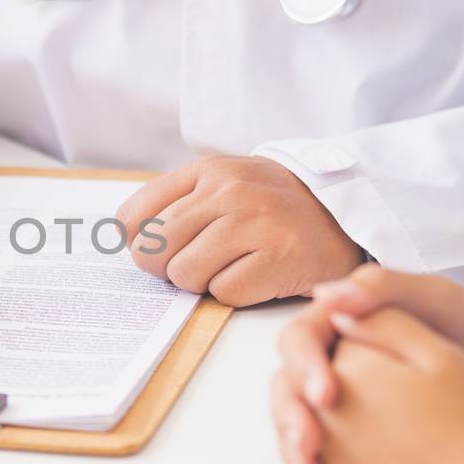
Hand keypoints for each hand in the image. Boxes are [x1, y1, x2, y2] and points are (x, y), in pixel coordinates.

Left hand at [116, 155, 362, 306]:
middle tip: (196, 265)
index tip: (155, 250)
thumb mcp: (223, 185)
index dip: (135, 243)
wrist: (344, 214)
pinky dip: (234, 293)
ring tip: (231, 266)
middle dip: (165, 269)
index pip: (134, 215)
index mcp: (209, 170)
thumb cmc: (272, 207)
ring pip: (185, 274)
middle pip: (153, 249)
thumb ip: (174, 202)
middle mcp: (231, 191)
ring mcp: (258, 222)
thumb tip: (119, 234)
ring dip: (202, 282)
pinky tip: (257, 275)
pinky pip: (224, 293)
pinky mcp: (281, 258)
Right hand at [270, 265, 463, 463]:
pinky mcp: (358, 436)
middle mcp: (336, 361)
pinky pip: (324, 453)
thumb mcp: (438, 300)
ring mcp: (346, 401)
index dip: (304, 368)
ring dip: (295, 451)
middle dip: (291, 418)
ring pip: (300, 424)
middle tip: (309, 448)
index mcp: (344, 324)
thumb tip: (323, 295)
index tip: (327, 395)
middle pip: (290, 387)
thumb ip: (383, 291)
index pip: (300, 342)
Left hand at [316, 308, 463, 463]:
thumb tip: (336, 312)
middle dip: (311, 391)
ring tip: (360, 434)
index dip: (328, 347)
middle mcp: (324, 425)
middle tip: (340, 396)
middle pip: (296, 397)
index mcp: (345, 375)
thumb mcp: (443, 355)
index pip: (309, 349)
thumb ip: (382, 322)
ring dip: (317, 434)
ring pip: (304, 443)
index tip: (356, 355)